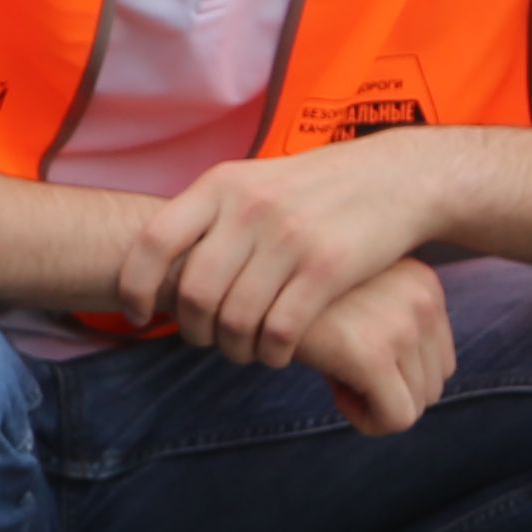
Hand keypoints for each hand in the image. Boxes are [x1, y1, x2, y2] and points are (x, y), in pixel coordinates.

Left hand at [113, 139, 454, 364]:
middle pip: (195, 294)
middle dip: (194, 331)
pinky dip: (270, 353)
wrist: (395, 178)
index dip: (136, 288)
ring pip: (235, 320)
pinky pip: (279, 331)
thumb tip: (158, 263)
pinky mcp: (328, 269)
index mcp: (222, 184)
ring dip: (233, 348)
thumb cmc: (314, 190)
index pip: (155, 243)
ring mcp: (289, 238)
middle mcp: (250, 208)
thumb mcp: (254, 182)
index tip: (140, 315)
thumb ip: (209, 214)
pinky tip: (276, 352)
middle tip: (207, 340)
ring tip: (244, 349)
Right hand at [292, 257, 458, 435]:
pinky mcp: (372, 353)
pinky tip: (332, 389)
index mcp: (424, 284)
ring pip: (418, 405)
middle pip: (434, 386)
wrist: (246, 280)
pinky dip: (366, 420)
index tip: (355, 357)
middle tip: (340, 371)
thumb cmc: (296, 296)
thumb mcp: (356, 297)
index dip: (399, 375)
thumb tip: (414, 388)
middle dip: (388, 392)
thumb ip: (389, 323)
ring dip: (374, 403)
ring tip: (334, 374)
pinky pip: (395, 419)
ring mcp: (401, 324)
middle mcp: (422, 299)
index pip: (442, 362)